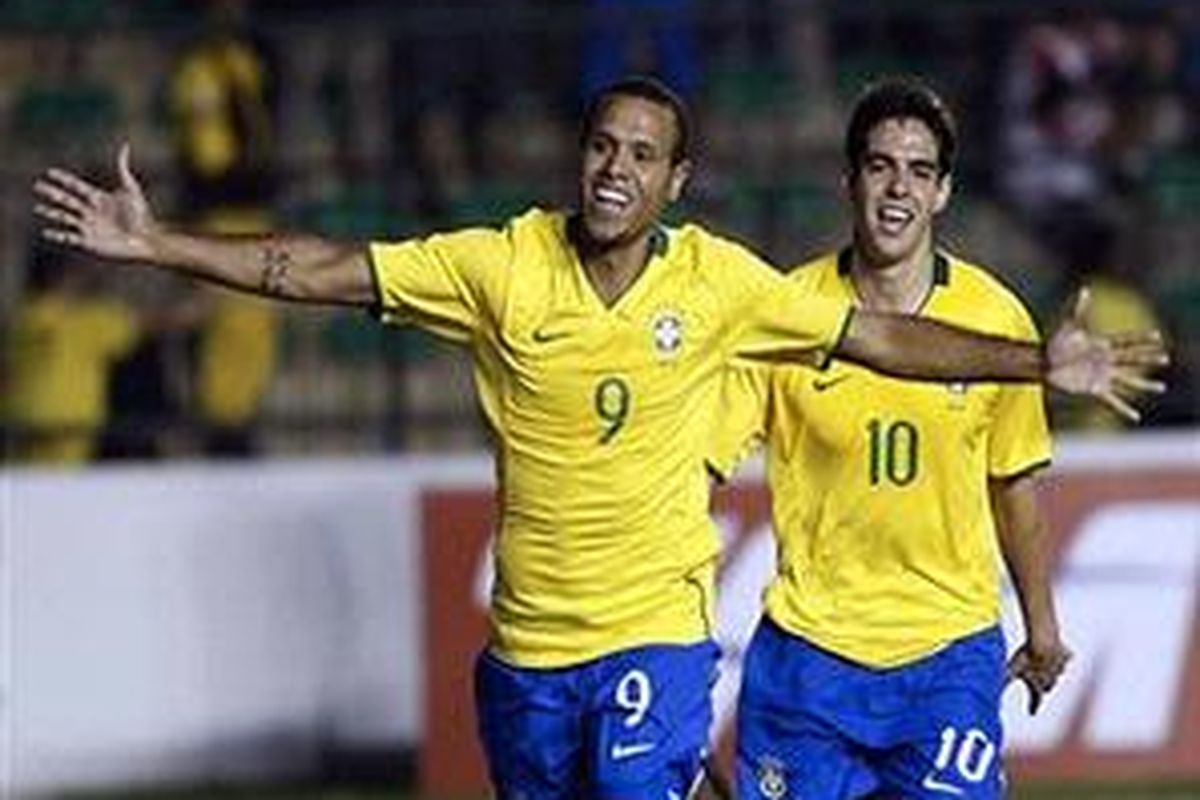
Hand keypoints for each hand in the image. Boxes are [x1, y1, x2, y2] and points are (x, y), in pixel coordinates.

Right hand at [34, 142, 158, 261]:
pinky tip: (45, 232)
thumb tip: (125, 145)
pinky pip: (68, 238)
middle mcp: (91, 211)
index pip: (77, 186)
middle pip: (67, 200)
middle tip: (37, 186)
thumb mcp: (132, 189)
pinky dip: (56, 235)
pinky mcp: (89, 241)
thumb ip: (123, 169)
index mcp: (99, 198)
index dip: (64, 179)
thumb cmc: (141, 215)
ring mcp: (89, 226)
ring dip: (51, 213)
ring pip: (64, 217)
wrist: (146, 239)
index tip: (50, 172)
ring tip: (38, 209)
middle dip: (52, 193)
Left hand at [1006, 634, 1070, 714]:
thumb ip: (1006, 679)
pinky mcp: (1066, 656)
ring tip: (1044, 665)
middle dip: (1042, 685)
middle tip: (1037, 683)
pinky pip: (1064, 657)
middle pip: (1047, 686)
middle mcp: (1051, 680)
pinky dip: (1061, 655)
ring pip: (1057, 673)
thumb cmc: (1026, 656)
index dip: (1032, 706)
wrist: (1043, 641)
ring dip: (1051, 670)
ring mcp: (1060, 668)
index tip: (1031, 712)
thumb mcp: (1012, 668)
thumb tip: (992, 688)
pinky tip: (1055, 651)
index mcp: (1037, 685)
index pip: (1035, 700)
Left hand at [1045, 289, 1168, 420]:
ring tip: (1160, 388)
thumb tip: (1085, 290)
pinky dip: (1123, 408)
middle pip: (1132, 360)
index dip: (1141, 339)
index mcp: (1103, 345)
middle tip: (1165, 358)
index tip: (1157, 336)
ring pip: (1128, 381)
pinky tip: (1135, 416)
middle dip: (1148, 359)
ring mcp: (1103, 376)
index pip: (1126, 341)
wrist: (1045, 363)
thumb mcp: (1069, 326)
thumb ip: (1079, 309)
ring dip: (1144, 385)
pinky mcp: (1095, 389)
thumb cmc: (1057, 344)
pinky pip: (1113, 400)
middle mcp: (1106, 361)